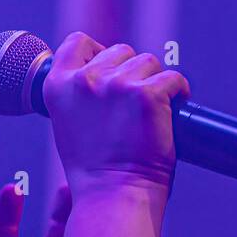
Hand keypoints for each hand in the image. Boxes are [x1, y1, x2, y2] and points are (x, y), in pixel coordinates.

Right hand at [43, 32, 190, 199]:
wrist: (114, 194)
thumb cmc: (93, 169)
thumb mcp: (67, 124)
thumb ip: (78, 95)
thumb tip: (101, 76)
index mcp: (58, 86)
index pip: (77, 42)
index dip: (96, 51)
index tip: (109, 68)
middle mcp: (85, 80)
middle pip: (119, 51)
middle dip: (130, 71)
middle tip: (132, 105)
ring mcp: (117, 84)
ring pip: (148, 62)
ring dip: (153, 82)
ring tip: (150, 113)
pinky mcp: (147, 94)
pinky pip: (172, 78)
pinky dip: (178, 91)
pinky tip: (173, 109)